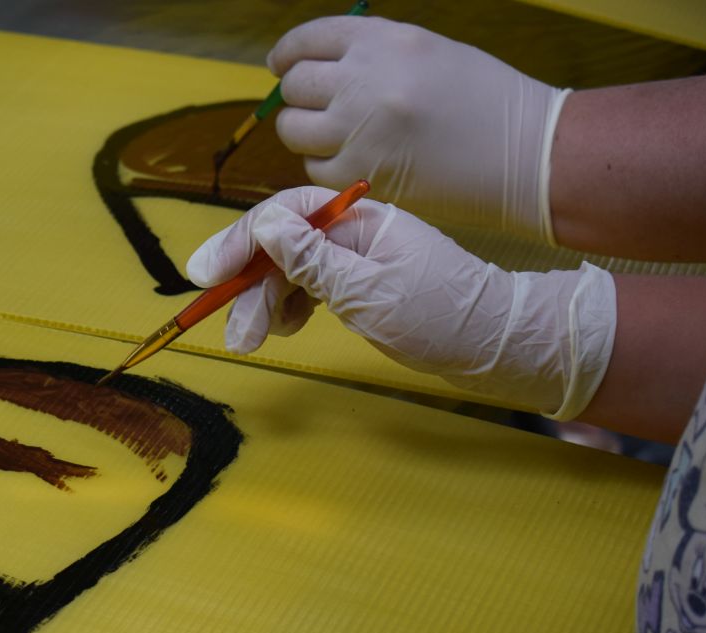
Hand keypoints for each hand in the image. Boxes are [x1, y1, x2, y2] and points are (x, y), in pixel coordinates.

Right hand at [185, 187, 615, 419]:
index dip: (241, 242)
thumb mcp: (369, 291)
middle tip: (233, 332)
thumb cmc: (442, 316)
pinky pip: (307, 287)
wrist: (497, 345)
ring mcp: (356, 259)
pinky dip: (288, 307)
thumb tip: (263, 226)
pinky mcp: (359, 286)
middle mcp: (353, 232)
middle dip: (248, 285)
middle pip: (280, 245)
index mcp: (359, 220)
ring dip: (264, 302)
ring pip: (289, 270)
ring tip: (253, 338)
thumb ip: (312, 260)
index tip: (208, 275)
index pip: (284, 215)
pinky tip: (283, 328)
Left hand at [268, 16, 567, 239]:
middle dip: (298, 97)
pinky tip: (355, 163)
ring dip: (305, 134)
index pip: (307, 39)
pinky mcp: (361, 174)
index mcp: (382, 41)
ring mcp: (358, 130)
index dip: (287, 54)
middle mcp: (364, 80)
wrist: (525, 152)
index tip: (281, 65)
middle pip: (295, 85)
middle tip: (313, 108)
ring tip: (334, 138)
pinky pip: (314, 169)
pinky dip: (326, 168)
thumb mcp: (426, 52)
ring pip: (294, 130)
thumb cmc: (482, 100)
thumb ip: (369, 55)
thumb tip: (312, 67)